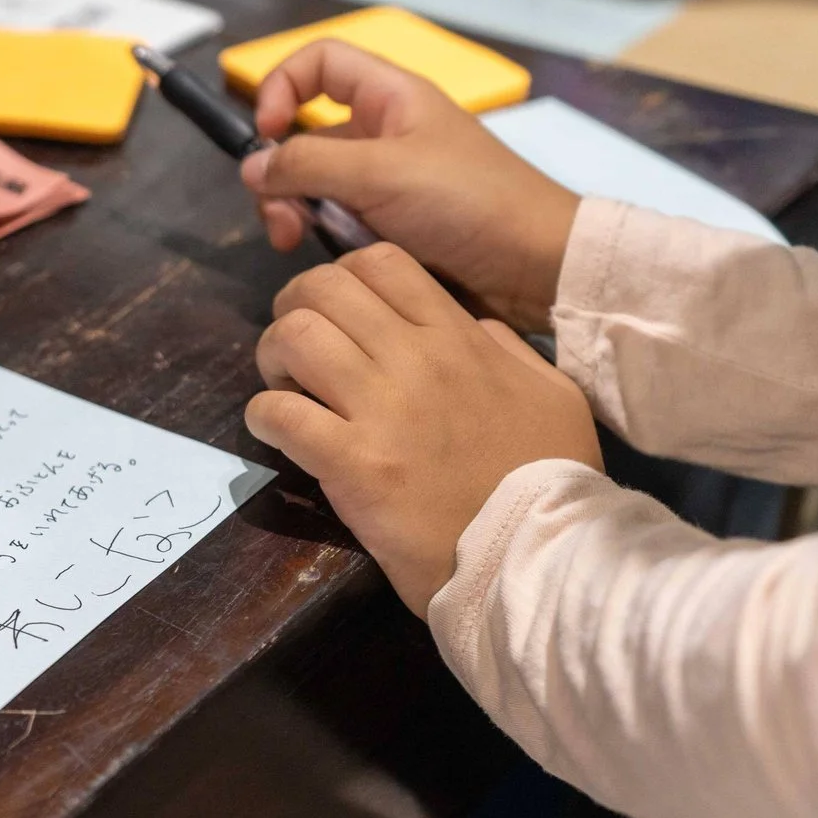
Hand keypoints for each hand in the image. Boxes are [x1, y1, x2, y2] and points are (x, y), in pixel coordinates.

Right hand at [240, 43, 581, 332]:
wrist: (536, 266)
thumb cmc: (466, 202)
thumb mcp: (380, 173)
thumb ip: (308, 165)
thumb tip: (251, 167)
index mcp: (391, 97)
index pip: (321, 63)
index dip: (283, 86)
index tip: (268, 132)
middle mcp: (386, 132)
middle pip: (306, 134)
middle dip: (281, 174)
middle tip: (281, 219)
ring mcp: (389, 181)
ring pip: (317, 185)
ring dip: (297, 211)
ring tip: (298, 244)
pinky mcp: (394, 225)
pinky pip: (341, 221)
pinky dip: (326, 236)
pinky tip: (335, 260)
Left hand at [249, 246, 603, 611]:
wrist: (533, 555)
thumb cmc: (548, 479)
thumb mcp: (553, 396)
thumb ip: (508, 352)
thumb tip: (474, 328)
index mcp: (459, 337)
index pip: (381, 263)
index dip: (342, 276)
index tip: (337, 313)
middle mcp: (416, 358)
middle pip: (324, 288)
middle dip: (294, 307)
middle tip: (294, 348)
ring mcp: (382, 408)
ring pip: (296, 336)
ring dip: (273, 356)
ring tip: (281, 386)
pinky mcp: (353, 462)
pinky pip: (282, 413)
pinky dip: (263, 416)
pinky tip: (273, 432)